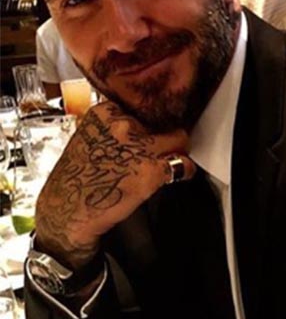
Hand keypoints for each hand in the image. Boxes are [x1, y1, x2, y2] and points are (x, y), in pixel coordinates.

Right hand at [34, 101, 194, 269]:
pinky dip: (185, 170)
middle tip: (160, 150)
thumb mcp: (88, 138)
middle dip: (163, 136)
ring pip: (178, 139)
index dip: (150, 123)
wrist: (68, 210)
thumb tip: (140, 128)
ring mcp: (139, 147)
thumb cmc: (76, 179)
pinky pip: (183, 164)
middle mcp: (123, 125)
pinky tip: (179, 175)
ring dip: (176, 151)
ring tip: (168, 162)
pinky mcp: (152, 171)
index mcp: (105, 112)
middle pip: (163, 122)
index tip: (152, 131)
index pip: (143, 108)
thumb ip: (113, 128)